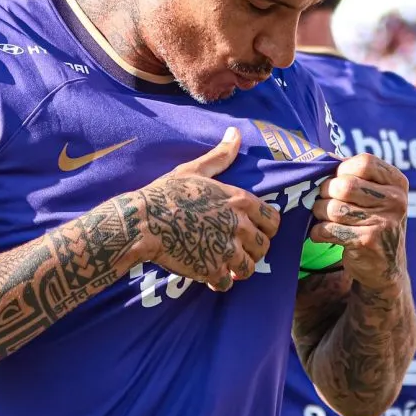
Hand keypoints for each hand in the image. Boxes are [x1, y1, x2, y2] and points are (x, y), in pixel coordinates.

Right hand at [138, 127, 279, 291]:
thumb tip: (235, 133)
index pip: (273, 220)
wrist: (142, 221)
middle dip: (252, 250)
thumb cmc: (166, 193)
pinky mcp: (211, 269)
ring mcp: (226, 249)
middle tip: (237, 250)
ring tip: (225, 265)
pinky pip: (226, 283)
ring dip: (238, 268)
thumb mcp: (194, 169)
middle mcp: (238, 224)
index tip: (252, 230)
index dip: (265, 228)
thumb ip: (220, 156)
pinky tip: (209, 275)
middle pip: (264, 246)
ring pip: (248, 267)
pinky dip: (219, 281)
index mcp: (239, 200)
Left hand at [309, 153, 408, 291]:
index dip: (342, 169)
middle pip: (345, 185)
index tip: (337, 180)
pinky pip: (327, 229)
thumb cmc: (371, 221)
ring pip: (333, 208)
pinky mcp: (368, 242)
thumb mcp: (375, 195)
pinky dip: (318, 231)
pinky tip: (323, 233)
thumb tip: (322, 158)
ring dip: (319, 213)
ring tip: (324, 217)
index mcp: (398, 183)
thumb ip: (354, 175)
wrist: (385, 266)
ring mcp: (384, 222)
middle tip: (325, 200)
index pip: (364, 162)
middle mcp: (396, 201)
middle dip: (325, 192)